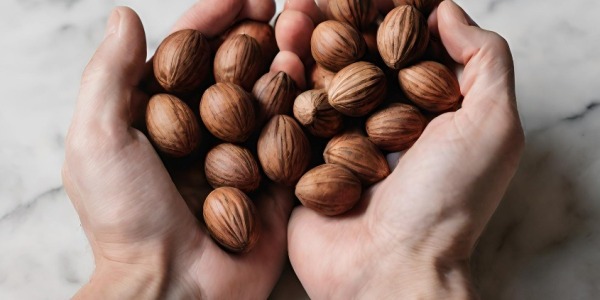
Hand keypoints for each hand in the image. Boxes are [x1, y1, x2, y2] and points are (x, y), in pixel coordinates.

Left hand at [62, 1, 293, 297]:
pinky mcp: (273, 183)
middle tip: (281, 2)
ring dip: (284, 59)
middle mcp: (202, 133)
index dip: (213, 19)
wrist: (172, 289)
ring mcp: (241, 156)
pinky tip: (309, 78)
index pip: (188, 55)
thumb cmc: (126, 217)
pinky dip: (301, 106)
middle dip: (257, 33)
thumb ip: (110, 75)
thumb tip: (125, 15)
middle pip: (234, 69)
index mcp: (159, 119)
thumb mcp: (99, 140)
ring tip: (300, 28)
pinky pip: (290, 138)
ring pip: (267, 97)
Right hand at [278, 0, 524, 297]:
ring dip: (302, 46)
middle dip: (335, 24)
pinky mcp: (304, 163)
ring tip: (291, 15)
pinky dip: (280, 86)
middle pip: (355, 59)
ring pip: (317, 82)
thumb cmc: (444, 202)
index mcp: (427, 111)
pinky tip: (273, 57)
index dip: (383, 13)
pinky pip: (289, 118)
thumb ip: (484, 60)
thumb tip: (444, 11)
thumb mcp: (491, 125)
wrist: (388, 270)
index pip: (403, 46)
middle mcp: (382, 123)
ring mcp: (340, 143)